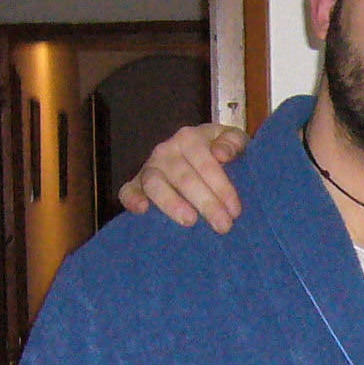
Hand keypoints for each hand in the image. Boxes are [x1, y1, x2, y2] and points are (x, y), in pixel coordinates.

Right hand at [118, 123, 248, 232]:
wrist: (201, 155)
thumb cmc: (221, 152)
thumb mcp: (234, 140)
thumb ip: (233, 142)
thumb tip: (221, 154)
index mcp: (190, 138)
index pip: (205, 163)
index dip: (221, 187)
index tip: (235, 211)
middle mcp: (166, 151)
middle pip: (184, 177)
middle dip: (206, 203)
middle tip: (223, 226)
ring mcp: (150, 167)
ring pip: (155, 184)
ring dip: (172, 203)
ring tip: (190, 221)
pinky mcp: (136, 184)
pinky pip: (128, 190)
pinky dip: (132, 198)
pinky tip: (142, 210)